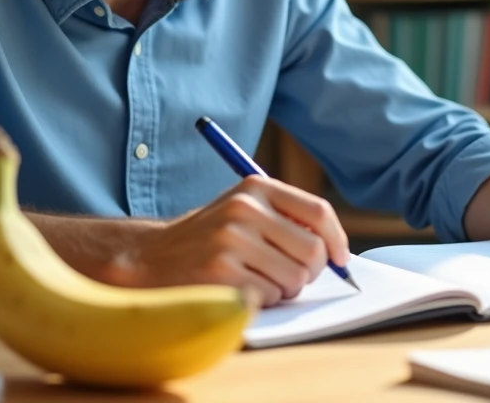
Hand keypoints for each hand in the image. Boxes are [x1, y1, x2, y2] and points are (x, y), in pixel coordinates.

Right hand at [103, 176, 350, 306]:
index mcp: (255, 187)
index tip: (339, 259)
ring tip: (257, 281)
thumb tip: (336, 251)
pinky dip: (262, 301)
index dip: (337, 240)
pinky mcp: (220, 272)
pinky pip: (268, 297)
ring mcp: (231, 240)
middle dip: (308, 273)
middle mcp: (244, 208)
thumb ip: (286, 219)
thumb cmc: (209, 239)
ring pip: (293, 279)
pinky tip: (238, 290)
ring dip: (283, 289)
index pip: (318, 211)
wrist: (149, 257)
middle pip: (312, 251)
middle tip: (290, 278)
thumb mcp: (243, 210)